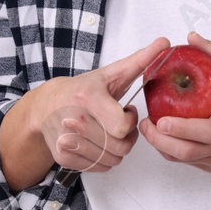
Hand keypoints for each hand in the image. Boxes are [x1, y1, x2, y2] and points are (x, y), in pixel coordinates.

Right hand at [31, 36, 170, 173]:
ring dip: (117, 148)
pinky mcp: (63, 157)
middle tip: (120, 122)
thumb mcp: (110, 74)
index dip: (132, 121)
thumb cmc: (82, 89)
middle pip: (120, 147)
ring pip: (112, 160)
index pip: (122, 127)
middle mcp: (75, 122)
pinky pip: (99, 167)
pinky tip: (99, 141)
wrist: (46, 106)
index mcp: (88, 99)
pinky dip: (104, 158)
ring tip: (109, 130)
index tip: (128, 110)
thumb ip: (140, 61)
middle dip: (128, 137)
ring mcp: (67, 141)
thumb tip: (165, 42)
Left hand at [140, 31, 210, 173]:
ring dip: (163, 147)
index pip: (205, 133)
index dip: (181, 129)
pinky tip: (166, 137)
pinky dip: (174, 152)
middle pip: (186, 153)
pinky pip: (190, 163)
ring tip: (150, 129)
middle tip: (146, 124)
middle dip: (160, 141)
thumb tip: (193, 38)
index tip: (161, 120)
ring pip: (184, 161)